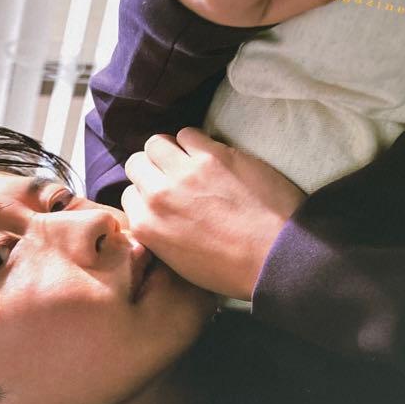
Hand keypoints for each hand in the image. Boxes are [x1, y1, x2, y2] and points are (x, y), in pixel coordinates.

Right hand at [122, 128, 303, 299]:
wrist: (275, 256)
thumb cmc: (233, 270)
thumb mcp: (181, 264)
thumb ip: (160, 234)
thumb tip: (159, 215)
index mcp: (147, 227)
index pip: (129, 195)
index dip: (147, 194)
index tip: (163, 198)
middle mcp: (158, 196)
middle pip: (137, 164)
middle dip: (152, 169)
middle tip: (172, 176)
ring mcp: (184, 172)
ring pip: (156, 143)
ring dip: (169, 151)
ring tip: (188, 161)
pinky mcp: (212, 154)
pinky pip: (188, 133)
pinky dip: (194, 142)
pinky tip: (209, 155)